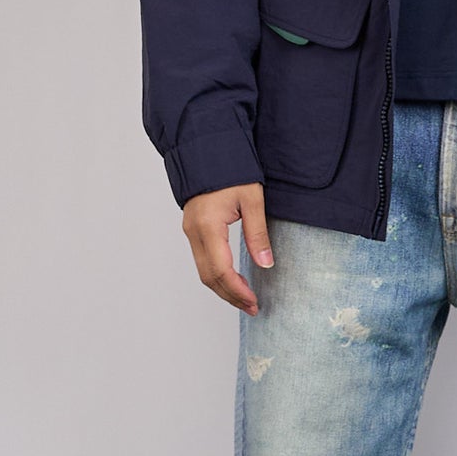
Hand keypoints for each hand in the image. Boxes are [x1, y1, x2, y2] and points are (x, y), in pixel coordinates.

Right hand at [181, 182, 272, 314]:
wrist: (208, 149)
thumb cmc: (231, 169)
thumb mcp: (252, 199)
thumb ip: (258, 233)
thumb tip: (265, 263)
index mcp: (208, 226)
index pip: (221, 270)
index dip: (237, 290)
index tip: (254, 301)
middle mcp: (194, 232)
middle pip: (209, 277)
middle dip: (230, 295)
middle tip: (252, 306)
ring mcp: (190, 231)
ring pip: (203, 271)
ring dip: (223, 288)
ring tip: (244, 299)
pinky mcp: (192, 229)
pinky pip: (201, 260)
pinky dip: (217, 275)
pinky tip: (233, 280)